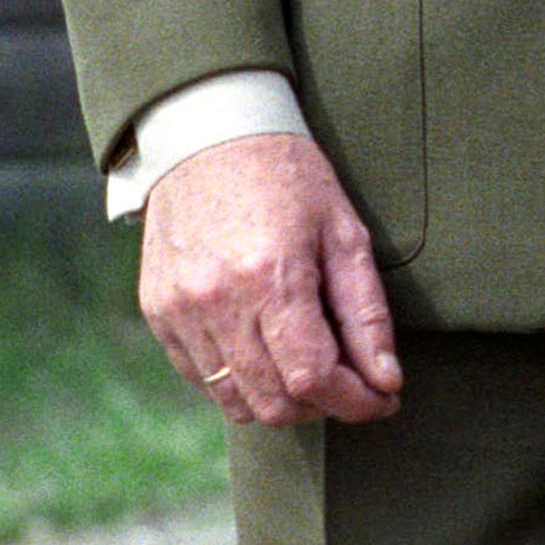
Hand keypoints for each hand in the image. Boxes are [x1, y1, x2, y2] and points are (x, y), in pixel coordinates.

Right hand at [139, 130, 403, 428]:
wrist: (206, 137)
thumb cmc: (287, 178)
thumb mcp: (343, 233)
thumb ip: (366, 314)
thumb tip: (386, 382)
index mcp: (271, 277)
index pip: (313, 379)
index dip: (356, 402)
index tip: (382, 399)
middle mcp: (217, 302)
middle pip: (275, 403)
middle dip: (324, 407)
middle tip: (350, 383)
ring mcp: (180, 311)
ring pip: (236, 402)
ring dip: (282, 401)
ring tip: (308, 367)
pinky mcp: (158, 313)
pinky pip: (202, 380)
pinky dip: (240, 383)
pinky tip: (265, 351)